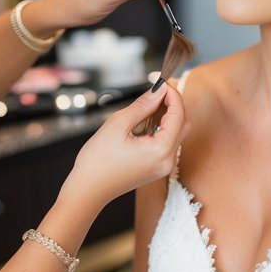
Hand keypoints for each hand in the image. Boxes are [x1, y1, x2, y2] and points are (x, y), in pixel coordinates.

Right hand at [66, 81, 188, 206]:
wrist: (87, 190)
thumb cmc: (97, 160)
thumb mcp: (118, 124)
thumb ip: (143, 105)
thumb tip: (159, 89)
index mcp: (161, 151)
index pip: (178, 114)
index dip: (172, 94)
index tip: (161, 81)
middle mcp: (168, 161)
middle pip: (183, 123)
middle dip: (174, 103)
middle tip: (158, 88)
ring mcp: (163, 166)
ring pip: (176, 133)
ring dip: (168, 115)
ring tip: (149, 102)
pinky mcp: (157, 168)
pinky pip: (167, 143)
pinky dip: (161, 127)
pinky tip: (146, 118)